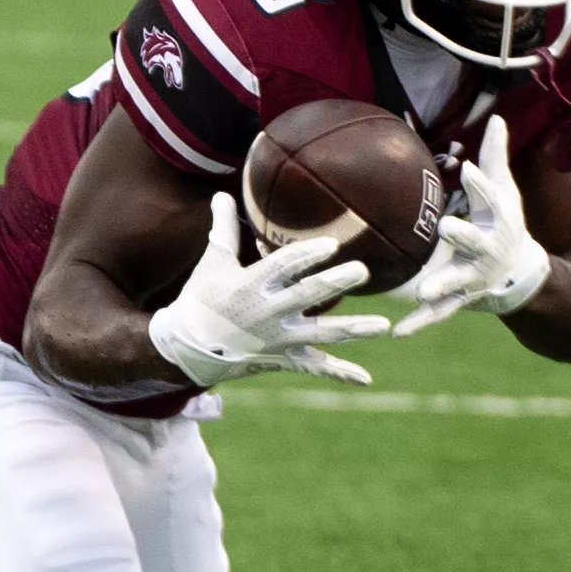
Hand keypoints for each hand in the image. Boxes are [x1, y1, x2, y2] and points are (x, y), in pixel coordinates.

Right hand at [149, 195, 387, 387]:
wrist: (188, 348)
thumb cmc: (201, 298)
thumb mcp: (212, 262)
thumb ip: (223, 227)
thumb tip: (223, 193)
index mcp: (249, 286)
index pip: (281, 267)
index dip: (305, 255)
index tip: (330, 244)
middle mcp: (266, 314)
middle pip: (306, 297)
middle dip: (335, 284)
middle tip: (362, 271)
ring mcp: (277, 339)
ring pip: (321, 335)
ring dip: (352, 330)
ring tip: (382, 325)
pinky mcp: (282, 358)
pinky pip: (314, 367)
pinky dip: (339, 373)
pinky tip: (365, 378)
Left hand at [392, 118, 553, 335]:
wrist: (518, 275)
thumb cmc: (505, 224)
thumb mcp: (506, 190)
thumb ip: (496, 156)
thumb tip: (499, 116)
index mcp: (497, 219)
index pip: (490, 196)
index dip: (480, 184)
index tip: (467, 169)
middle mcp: (487, 249)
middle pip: (475, 242)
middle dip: (464, 236)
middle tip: (447, 229)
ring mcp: (473, 278)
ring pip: (456, 282)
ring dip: (441, 286)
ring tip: (422, 291)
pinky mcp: (459, 300)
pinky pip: (437, 313)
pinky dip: (419, 323)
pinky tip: (397, 332)